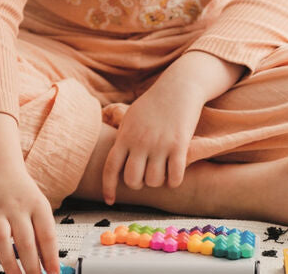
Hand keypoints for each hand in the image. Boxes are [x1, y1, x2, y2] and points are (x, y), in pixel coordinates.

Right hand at [0, 163, 59, 273]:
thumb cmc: (21, 194)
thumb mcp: (38, 208)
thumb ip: (41, 234)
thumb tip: (48, 265)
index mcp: (37, 206)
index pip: (47, 235)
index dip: (51, 257)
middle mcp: (17, 207)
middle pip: (25, 240)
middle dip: (32, 265)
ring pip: (1, 237)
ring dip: (9, 262)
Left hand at [101, 83, 202, 203]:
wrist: (179, 86)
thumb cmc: (154, 103)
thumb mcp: (131, 117)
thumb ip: (123, 138)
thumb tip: (115, 160)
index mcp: (125, 135)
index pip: (110, 168)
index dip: (108, 187)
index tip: (110, 200)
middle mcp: (140, 142)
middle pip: (132, 180)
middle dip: (139, 183)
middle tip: (146, 175)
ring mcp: (159, 144)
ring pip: (154, 181)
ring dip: (158, 181)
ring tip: (162, 170)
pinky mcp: (179, 145)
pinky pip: (175, 177)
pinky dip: (174, 181)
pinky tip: (175, 174)